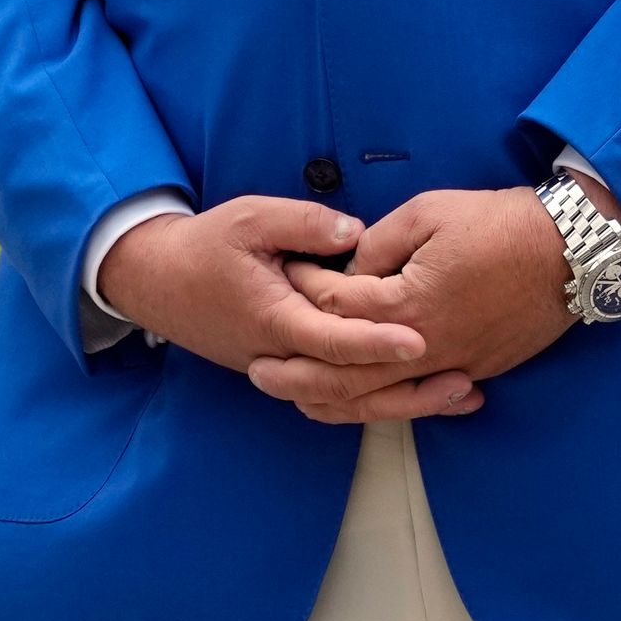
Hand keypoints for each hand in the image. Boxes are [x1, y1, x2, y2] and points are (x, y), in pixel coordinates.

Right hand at [98, 196, 477, 420]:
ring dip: (403, 403)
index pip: (333, 340)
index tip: (422, 338)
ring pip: (346, 403)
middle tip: (465, 380)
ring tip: (459, 396)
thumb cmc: (205, 245)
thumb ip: (304, 223)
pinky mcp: (287, 373)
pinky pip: (336, 398)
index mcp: (273, 318)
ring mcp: (282, 371)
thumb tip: (355, 234)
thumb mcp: (250, 217)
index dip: (378, 341)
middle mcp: (279, 356)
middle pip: (350, 388)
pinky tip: (421, 395)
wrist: (156, 281)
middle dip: (409, 389)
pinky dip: (378, 401)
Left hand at [276, 186, 577, 418]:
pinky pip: (418, 402)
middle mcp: (424, 346)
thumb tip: (350, 268)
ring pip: (378, 401)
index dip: (305, 289)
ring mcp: (451, 365)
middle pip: (343, 374)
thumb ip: (378, 243)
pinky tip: (363, 408)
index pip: (336, 308)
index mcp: (407, 302)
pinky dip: (384, 408)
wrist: (569, 252)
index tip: (286, 274)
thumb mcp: (429, 212)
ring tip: (296, 399)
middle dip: (295, 373)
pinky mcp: (473, 371)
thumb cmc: (500, 224)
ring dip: (331, 403)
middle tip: (258, 371)